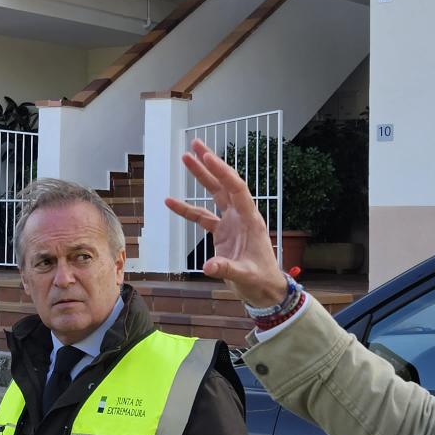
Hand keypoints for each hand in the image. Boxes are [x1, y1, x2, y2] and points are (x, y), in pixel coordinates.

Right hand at [163, 137, 289, 307]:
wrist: (264, 289)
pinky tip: (170, 201)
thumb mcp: (245, 275)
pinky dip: (187, 209)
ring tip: (185, 158)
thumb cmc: (260, 280)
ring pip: (214, 194)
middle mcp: (241, 216)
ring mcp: (231, 223)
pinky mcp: (222, 233)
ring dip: (201, 177)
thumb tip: (208, 266)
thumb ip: (227, 268)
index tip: (207, 157)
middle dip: (210, 164)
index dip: (222, 172)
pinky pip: (202, 217)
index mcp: (250, 220)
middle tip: (195, 145)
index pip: (236, 189)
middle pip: (224, 184)